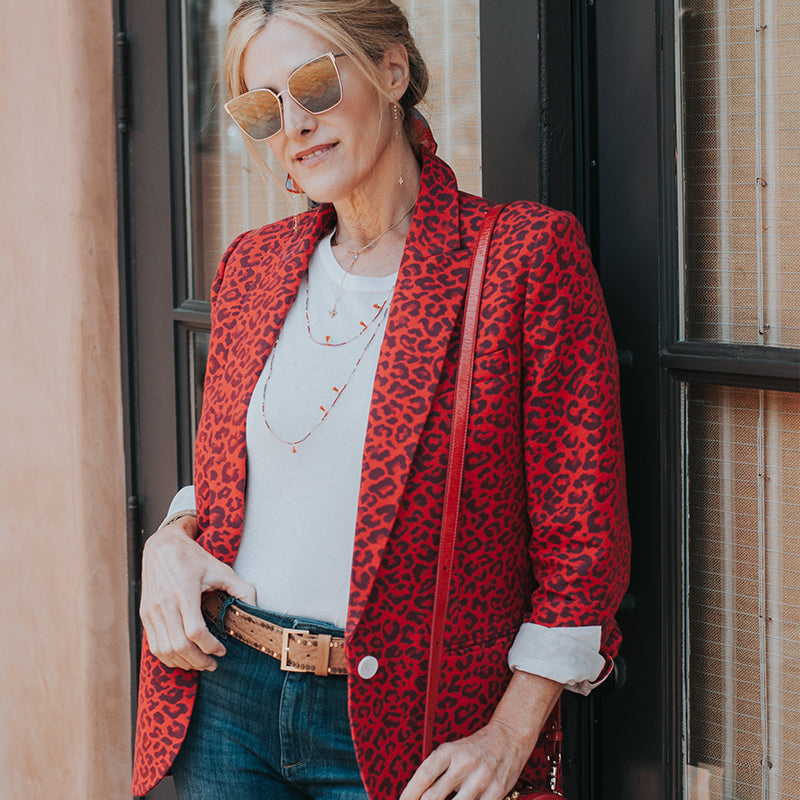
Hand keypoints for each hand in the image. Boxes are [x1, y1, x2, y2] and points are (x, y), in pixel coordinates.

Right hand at [139, 516, 256, 671]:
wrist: (161, 546)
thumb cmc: (193, 558)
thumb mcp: (220, 569)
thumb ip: (241, 588)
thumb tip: (256, 608)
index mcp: (184, 592)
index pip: (195, 631)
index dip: (210, 646)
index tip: (222, 650)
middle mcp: (164, 603)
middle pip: (179, 646)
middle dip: (198, 660)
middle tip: (212, 664)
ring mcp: (151, 610)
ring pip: (164, 650)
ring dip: (182, 662)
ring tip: (199, 663)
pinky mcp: (144, 614)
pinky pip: (153, 645)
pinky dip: (168, 657)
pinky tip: (183, 657)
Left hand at [400, 672, 561, 799]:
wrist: (509, 737)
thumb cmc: (475, 746)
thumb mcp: (453, 750)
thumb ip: (437, 770)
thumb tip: (417, 795)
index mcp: (449, 751)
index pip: (423, 775)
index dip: (409, 794)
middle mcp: (463, 764)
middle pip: (434, 796)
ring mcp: (480, 779)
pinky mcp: (496, 792)